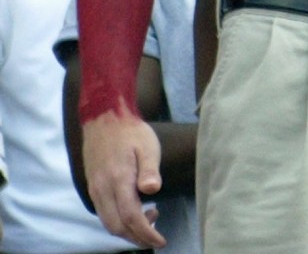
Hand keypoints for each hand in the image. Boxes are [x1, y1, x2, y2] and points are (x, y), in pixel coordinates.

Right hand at [84, 113, 168, 248]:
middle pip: (116, 226)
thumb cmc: (131, 132)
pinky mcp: (93, 186)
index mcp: (118, 180)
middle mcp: (102, 189)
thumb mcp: (148, 146)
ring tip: (150, 220)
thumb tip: (152, 190)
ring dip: (128, 230)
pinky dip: (118, 220)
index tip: (160, 241)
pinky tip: (135, 210)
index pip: (130, 217)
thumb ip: (150, 169)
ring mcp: (95, 189)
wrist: (104, 119)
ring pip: (108, 222)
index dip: (145, 233)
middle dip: (136, 237)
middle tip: (156, 237)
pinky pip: (103, 212)